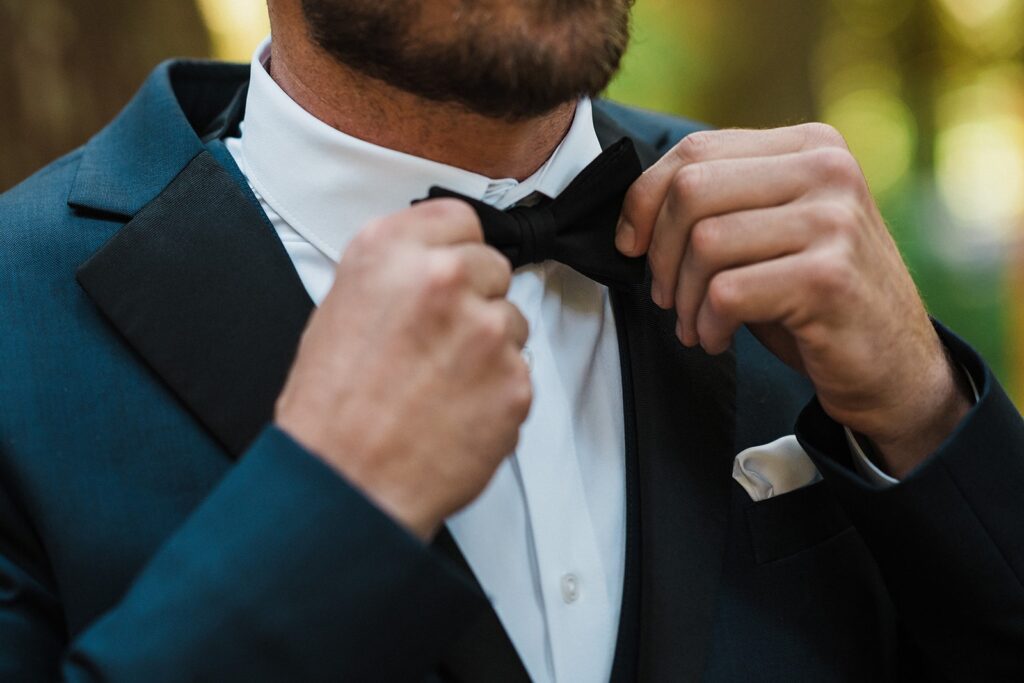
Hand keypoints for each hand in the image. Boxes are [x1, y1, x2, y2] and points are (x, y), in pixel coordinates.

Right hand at [275, 200, 531, 538]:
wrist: (346, 485)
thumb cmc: (333, 412)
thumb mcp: (340, 310)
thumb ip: (394, 273)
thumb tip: (431, 263)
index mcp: (389, 252)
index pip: (459, 218)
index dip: (455, 249)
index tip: (452, 271)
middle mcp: (442, 279)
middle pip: (494, 266)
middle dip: (475, 298)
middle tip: (439, 341)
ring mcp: (485, 329)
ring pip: (512, 320)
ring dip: (489, 347)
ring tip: (441, 384)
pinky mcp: (514, 379)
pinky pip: (519, 371)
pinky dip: (497, 391)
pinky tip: (457, 410)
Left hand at [617, 124, 970, 476]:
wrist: (893, 366)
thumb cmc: (814, 298)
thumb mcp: (772, 231)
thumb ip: (722, 202)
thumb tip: (634, 214)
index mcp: (809, 145)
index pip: (695, 151)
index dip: (644, 200)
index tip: (630, 245)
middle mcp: (827, 170)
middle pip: (691, 191)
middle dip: (659, 253)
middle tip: (666, 296)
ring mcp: (834, 221)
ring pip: (704, 243)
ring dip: (682, 298)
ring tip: (695, 324)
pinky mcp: (828, 277)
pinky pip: (727, 293)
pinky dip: (707, 324)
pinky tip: (718, 338)